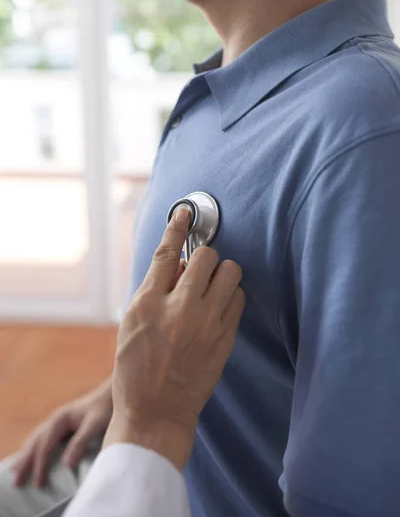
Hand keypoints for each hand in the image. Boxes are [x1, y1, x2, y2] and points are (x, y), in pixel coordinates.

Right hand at [13, 379, 112, 487]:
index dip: (40, 466)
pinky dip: (33, 446)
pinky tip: (30, 450)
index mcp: (60, 419)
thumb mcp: (94, 425)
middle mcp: (55, 419)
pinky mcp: (63, 422)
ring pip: (36, 439)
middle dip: (25, 462)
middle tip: (15, 481)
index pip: (45, 446)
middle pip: (35, 443)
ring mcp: (58, 420)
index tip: (38, 484)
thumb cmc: (104, 409)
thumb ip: (80, 443)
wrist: (111, 394)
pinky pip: (42, 436)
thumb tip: (66, 464)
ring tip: (16, 469)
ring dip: (26, 455)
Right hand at [104, 207, 244, 469]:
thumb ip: (154, 291)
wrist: (156, 412)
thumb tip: (179, 265)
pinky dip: (230, 295)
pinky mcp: (225, 339)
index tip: (186, 211)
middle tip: (199, 268)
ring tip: (213, 285)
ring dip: (221, 272)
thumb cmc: (136, 369)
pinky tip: (220, 306)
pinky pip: (238, 299)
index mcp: (148, 303)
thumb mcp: (131, 325)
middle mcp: (179, 309)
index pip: (166, 252)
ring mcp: (205, 324)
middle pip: (205, 256)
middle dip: (203, 256)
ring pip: (230, 272)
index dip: (177, 226)